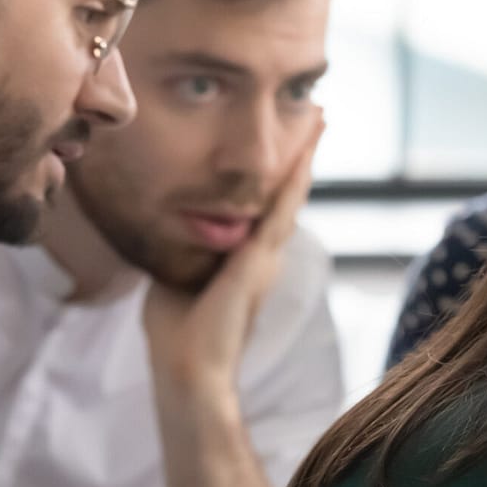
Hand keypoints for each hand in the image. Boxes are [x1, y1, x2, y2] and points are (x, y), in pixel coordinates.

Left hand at [144, 113, 325, 397]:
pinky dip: (294, 182)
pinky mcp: (258, 263)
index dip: (279, 178)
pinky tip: (305, 154)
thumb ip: (180, 254)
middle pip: (288, 197)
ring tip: (320, 121)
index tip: (288, 147)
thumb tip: (166, 231)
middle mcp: (264, 259)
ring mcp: (265, 260)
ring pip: (291, 198)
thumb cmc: (176, 335)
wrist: (187, 368)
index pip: (265, 211)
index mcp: (245, 265)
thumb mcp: (175, 280)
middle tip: (318, 119)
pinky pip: (281, 212)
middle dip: (303, 157)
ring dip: (306, 158)